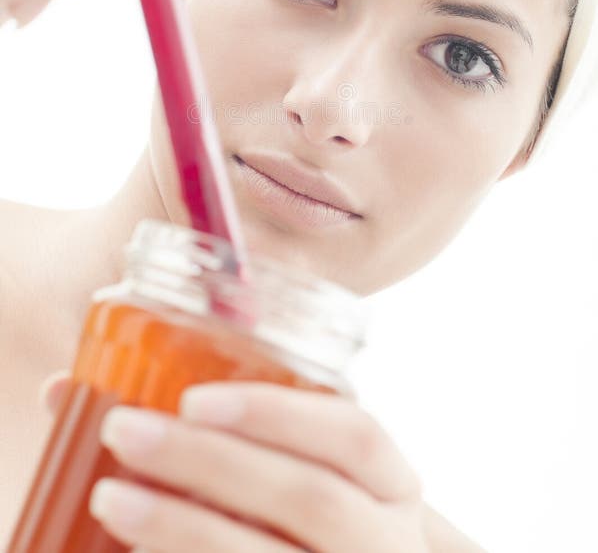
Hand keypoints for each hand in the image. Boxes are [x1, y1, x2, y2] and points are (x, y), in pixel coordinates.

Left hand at [42, 372, 428, 551]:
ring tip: (108, 497)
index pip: (357, 434)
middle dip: (211, 461)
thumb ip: (228, 431)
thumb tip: (68, 390)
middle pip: (309, 496)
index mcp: (392, 486)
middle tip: (124, 429)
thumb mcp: (302, 473)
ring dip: (185, 526)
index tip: (193, 398)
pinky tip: (137, 550)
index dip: (279, 412)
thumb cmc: (308, 525)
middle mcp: (386, 543)